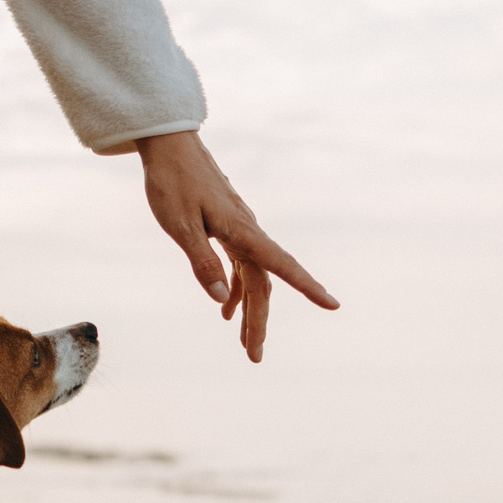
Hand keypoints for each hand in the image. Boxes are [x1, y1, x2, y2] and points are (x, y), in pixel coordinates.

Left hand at [135, 130, 336, 361]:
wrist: (169, 145)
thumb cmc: (172, 183)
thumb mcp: (180, 226)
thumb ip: (202, 262)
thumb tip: (223, 299)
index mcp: (242, 232)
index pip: (281, 266)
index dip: (308, 287)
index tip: (333, 305)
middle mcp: (248, 232)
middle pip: (263, 284)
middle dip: (259, 322)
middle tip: (254, 357)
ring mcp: (239, 230)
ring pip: (253, 278)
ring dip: (249, 311)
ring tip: (244, 345)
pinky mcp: (228, 228)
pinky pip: (240, 264)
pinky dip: (236, 289)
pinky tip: (226, 309)